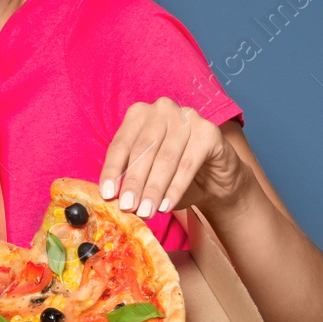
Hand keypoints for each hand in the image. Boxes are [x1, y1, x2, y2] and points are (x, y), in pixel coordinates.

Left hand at [99, 98, 254, 218]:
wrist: (215, 178)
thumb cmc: (173, 174)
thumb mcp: (146, 174)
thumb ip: (129, 179)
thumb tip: (111, 198)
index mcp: (139, 114)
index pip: (120, 144)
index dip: (112, 170)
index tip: (107, 195)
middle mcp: (162, 109)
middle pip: (143, 149)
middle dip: (134, 181)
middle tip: (128, 207)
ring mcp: (187, 117)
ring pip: (165, 157)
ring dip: (154, 188)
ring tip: (146, 212)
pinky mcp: (209, 132)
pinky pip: (188, 163)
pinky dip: (175, 188)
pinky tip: (166, 206)